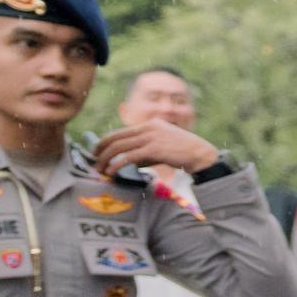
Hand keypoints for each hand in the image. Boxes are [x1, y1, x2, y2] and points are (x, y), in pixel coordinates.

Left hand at [92, 121, 219, 177]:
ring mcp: (151, 137)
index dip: (104, 142)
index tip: (98, 153)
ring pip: (118, 147)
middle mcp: (148, 128)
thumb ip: (145, 150)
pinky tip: (112, 172)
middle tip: (94, 163)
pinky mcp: (154, 149)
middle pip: (115, 138)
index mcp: (150, 124)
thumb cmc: (185, 153)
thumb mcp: (163, 145)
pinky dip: (117, 165)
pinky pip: (128, 157)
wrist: (202, 155)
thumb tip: (128, 162)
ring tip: (100, 170)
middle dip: (100, 151)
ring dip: (105, 159)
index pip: (120, 132)